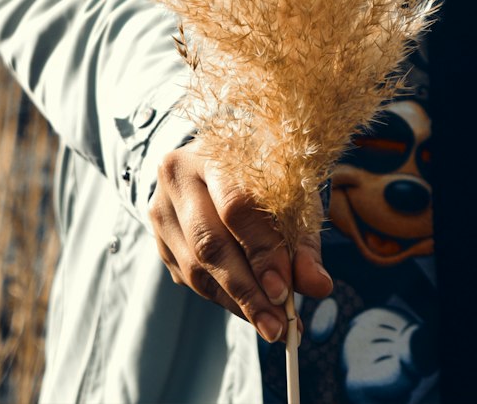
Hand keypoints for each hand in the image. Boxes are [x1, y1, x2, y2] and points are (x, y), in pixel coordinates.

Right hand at [149, 143, 332, 343]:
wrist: (216, 160)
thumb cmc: (261, 173)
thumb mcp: (291, 191)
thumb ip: (304, 239)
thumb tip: (318, 286)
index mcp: (213, 150)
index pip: (236, 205)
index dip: (261, 251)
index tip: (284, 291)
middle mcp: (178, 176)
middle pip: (209, 242)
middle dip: (247, 290)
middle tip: (278, 326)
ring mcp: (161, 209)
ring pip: (196, 268)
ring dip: (237, 304)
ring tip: (272, 326)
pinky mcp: (159, 239)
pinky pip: (191, 280)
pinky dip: (224, 300)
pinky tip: (251, 310)